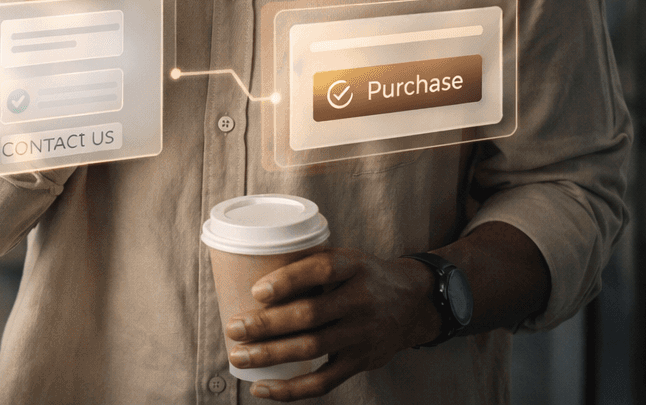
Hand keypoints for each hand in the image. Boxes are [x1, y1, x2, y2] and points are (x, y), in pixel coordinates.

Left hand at [224, 249, 439, 400]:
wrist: (413, 302)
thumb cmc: (361, 276)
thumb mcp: (345, 257)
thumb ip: (308, 264)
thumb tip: (246, 272)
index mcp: (354, 266)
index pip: (322, 270)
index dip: (289, 281)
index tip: (256, 291)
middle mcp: (362, 300)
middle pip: (310, 315)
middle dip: (267, 324)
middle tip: (232, 328)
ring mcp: (363, 334)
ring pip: (312, 348)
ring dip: (270, 355)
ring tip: (238, 355)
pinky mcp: (361, 361)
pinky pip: (324, 381)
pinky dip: (291, 388)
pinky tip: (262, 388)